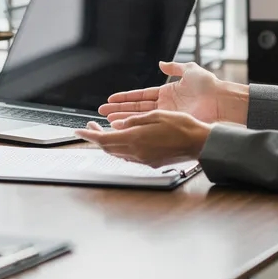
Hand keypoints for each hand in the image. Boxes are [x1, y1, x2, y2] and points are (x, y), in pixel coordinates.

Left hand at [74, 111, 209, 167]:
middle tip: (90, 127)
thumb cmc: (182, 126)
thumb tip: (117, 124)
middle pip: (108, 147)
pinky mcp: (151, 163)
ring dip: (108, 143)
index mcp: (136, 139)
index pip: (104, 139)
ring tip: (104, 132)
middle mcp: (137, 152)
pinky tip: (122, 140)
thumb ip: (134, 121)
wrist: (199, 143)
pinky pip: (128, 156)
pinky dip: (120, 148)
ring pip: (117, 153)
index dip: (88, 136)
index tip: (77, 131)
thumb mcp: (156, 115)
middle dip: (96, 138)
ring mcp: (144, 159)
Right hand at [97, 61, 245, 125]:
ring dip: (123, 118)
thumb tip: (162, 63)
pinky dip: (135, 125)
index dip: (125, 97)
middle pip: (136, 107)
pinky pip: (149, 124)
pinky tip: (124, 127)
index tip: (111, 99)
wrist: (220, 99)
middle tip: (102, 111)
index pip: (141, 95)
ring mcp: (166, 115)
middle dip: (118, 109)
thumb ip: (174, 67)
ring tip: (108, 120)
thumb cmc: (209, 85)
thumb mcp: (190, 70)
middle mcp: (164, 105)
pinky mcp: (171, 123)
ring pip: (139, 117)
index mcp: (166, 92)